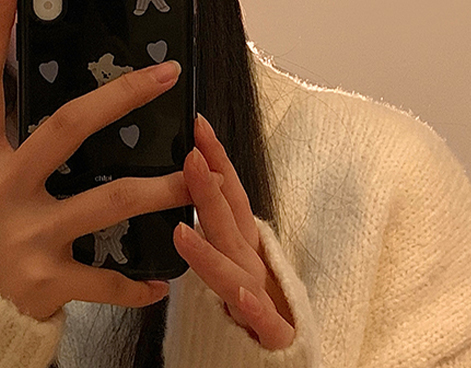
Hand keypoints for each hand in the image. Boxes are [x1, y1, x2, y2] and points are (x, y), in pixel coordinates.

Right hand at [0, 0, 210, 321]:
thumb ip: (16, 142)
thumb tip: (65, 98)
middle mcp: (1, 189)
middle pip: (65, 128)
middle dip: (119, 97)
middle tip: (166, 74)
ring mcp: (24, 236)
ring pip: (107, 201)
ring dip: (160, 189)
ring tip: (196, 175)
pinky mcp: (44, 282)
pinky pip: (105, 278)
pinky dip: (137, 282)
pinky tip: (164, 278)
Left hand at [173, 113, 295, 349]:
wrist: (287, 361)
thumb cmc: (257, 303)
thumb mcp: (236, 259)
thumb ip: (218, 227)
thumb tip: (189, 189)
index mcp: (245, 244)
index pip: (230, 194)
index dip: (216, 159)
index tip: (197, 127)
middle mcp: (254, 264)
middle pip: (230, 223)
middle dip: (210, 189)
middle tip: (190, 156)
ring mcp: (265, 298)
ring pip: (236, 271)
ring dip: (211, 249)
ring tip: (183, 229)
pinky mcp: (274, 336)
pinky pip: (262, 321)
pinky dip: (253, 306)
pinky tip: (240, 291)